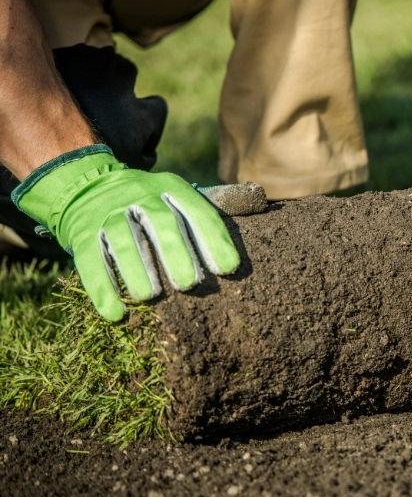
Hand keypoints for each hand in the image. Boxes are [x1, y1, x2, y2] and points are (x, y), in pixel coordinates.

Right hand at [12, 145, 262, 320]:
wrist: (86, 183)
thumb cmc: (147, 203)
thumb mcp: (174, 197)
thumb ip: (202, 218)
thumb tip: (244, 247)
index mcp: (171, 188)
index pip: (198, 212)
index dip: (214, 240)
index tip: (228, 269)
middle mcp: (140, 195)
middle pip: (161, 222)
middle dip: (177, 252)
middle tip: (189, 284)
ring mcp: (108, 212)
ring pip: (124, 240)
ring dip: (137, 270)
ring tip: (150, 296)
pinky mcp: (82, 233)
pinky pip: (90, 260)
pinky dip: (102, 289)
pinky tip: (116, 313)